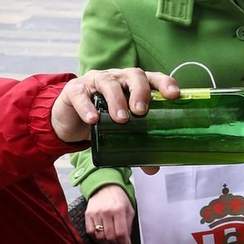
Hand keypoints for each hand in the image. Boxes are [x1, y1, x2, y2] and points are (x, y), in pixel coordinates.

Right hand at [50, 69, 179, 144]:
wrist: (69, 123)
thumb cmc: (101, 122)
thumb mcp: (119, 134)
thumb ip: (136, 146)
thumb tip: (153, 168)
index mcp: (133, 85)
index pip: (153, 78)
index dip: (165, 83)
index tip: (174, 95)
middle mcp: (117, 78)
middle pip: (133, 75)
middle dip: (140, 91)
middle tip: (141, 112)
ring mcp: (95, 81)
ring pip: (108, 82)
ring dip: (116, 99)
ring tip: (121, 119)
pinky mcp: (74, 90)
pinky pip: (81, 94)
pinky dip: (87, 106)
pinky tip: (93, 119)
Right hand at [84, 186, 134, 243]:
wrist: (105, 186)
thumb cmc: (119, 198)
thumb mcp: (129, 209)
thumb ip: (129, 226)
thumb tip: (127, 242)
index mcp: (119, 210)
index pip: (121, 233)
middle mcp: (106, 212)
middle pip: (110, 237)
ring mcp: (96, 214)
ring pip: (100, 237)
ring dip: (107, 243)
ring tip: (112, 243)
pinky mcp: (88, 215)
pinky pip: (90, 232)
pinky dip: (96, 239)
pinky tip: (102, 239)